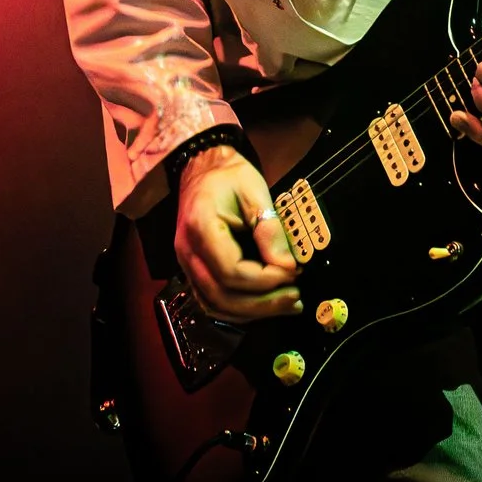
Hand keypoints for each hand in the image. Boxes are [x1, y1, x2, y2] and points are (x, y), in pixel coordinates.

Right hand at [173, 146, 301, 320]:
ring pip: (216, 305)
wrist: (201, 170)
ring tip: (287, 304)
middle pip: (222, 296)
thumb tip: (288, 266)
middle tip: (296, 298)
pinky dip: (239, 309)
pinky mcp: (193, 271)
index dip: (265, 280)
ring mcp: (186, 265)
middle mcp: (187, 252)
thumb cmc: (229, 176)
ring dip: (253, 312)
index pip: (231, 271)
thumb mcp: (255, 191)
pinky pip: (213, 301)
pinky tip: (264, 304)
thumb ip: (270, 228)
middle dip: (263, 304)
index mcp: (201, 228)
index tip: (294, 272)